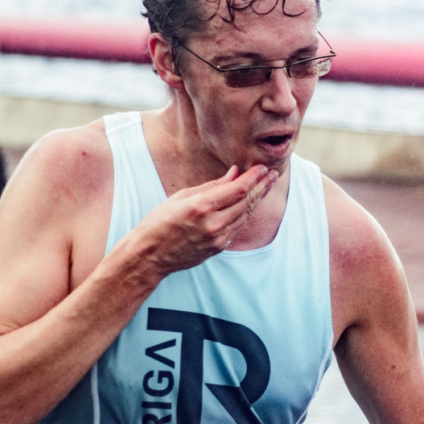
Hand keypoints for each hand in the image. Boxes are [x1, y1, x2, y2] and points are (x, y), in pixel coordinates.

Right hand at [134, 164, 277, 275]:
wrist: (150, 256)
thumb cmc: (159, 222)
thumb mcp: (181, 197)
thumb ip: (212, 186)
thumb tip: (235, 174)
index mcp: (201, 207)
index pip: (238, 189)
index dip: (254, 178)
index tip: (263, 168)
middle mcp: (213, 224)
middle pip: (247, 202)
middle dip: (262, 186)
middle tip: (274, 174)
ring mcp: (218, 239)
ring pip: (245, 215)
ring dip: (258, 199)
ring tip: (267, 185)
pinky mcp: (218, 248)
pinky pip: (237, 227)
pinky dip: (245, 213)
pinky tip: (251, 203)